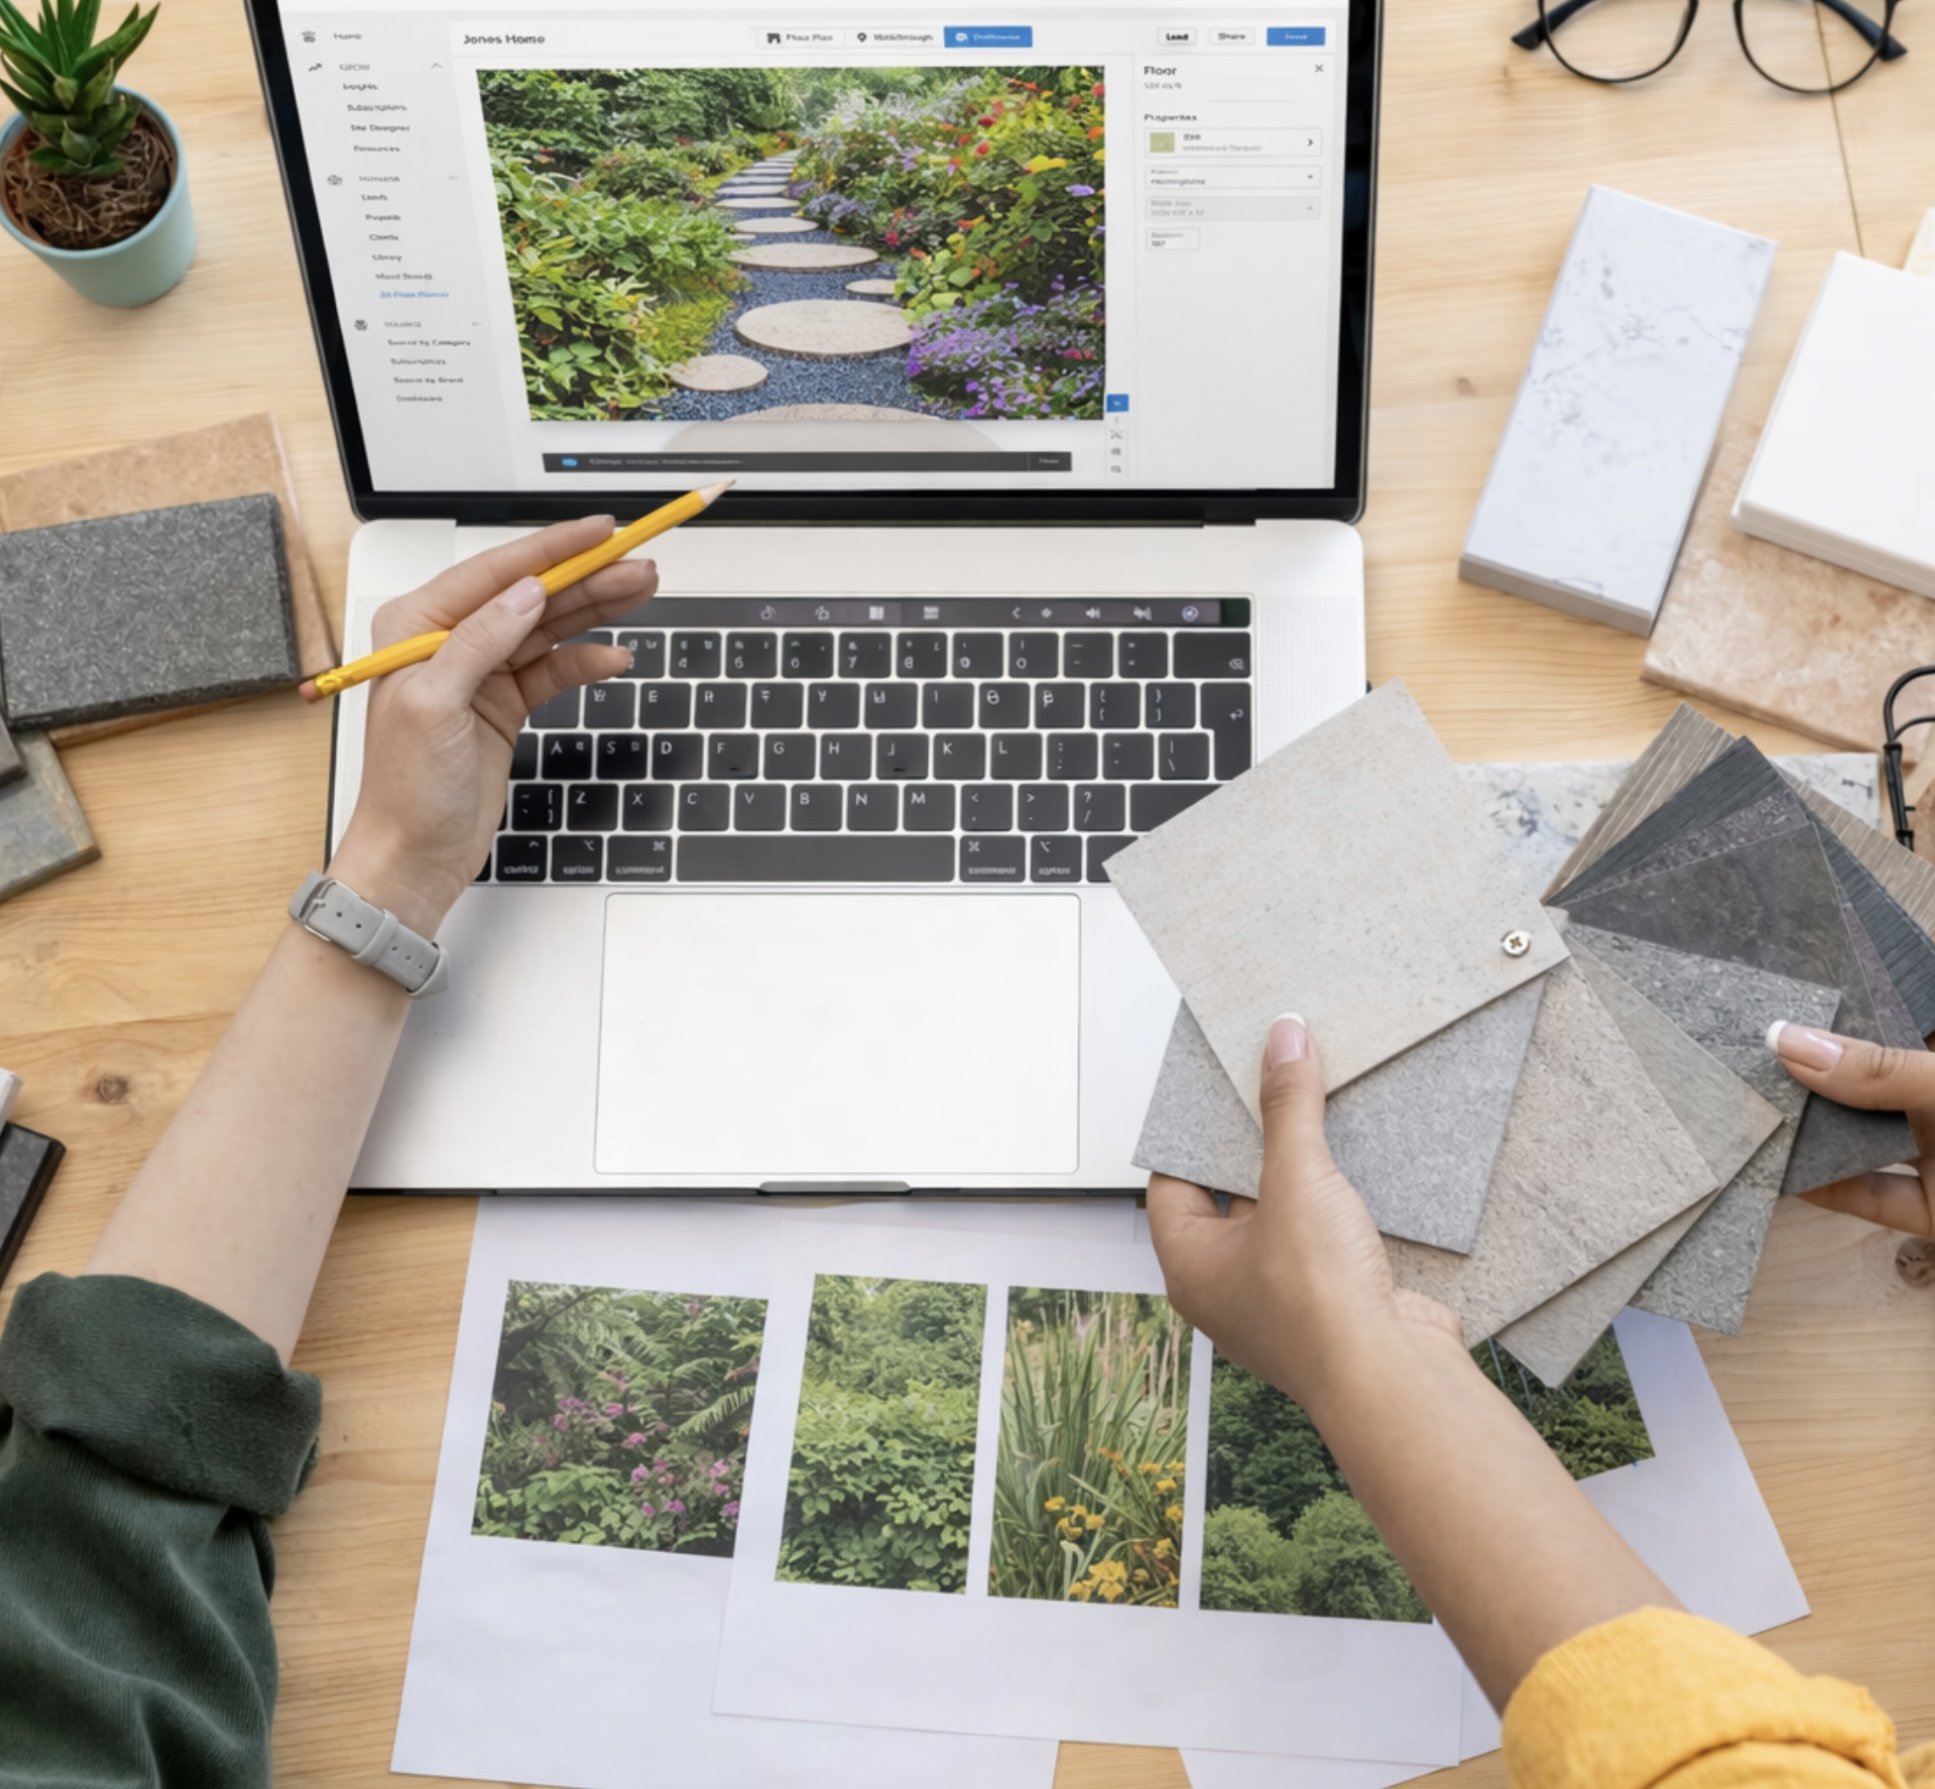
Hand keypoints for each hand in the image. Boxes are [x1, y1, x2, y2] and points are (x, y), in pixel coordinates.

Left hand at [326, 516, 655, 936]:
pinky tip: (614, 656)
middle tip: (640, 564)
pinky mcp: (506, 704)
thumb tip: (525, 593)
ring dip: (596, 610)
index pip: (496, 572)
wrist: (415, 854)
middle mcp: (450, 641)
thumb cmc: (406, 786)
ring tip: (642, 591)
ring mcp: (483, 673)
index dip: (553, 549)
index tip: (601, 531)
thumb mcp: (433, 704)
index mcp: (418, 626)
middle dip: (588, 577)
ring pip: (550, 627)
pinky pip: (554, 669)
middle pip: (532, 595)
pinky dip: (586, 662)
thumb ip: (479, 642)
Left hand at [1147, 1014, 1462, 1416]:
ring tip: (1319, 1112)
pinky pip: (1327, 1239)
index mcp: (1191, 1266)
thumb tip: (1282, 1041)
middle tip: (1272, 1086)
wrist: (1394, 1377)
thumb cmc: (1321, 1304)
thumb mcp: (1296, 1179)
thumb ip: (1287, 1106)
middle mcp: (1228, 1288)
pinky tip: (1360, 1165)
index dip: (1194, 1130)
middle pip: (1230, 1195)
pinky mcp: (1335, 1303)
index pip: (1173, 1181)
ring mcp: (1283, 1299)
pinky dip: (1340, 1204)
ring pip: (1283, 1216)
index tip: (1218, 1086)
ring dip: (1303, 1173)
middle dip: (1255, 1144)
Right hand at [1771, 1022, 1934, 1233]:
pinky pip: (1871, 1198)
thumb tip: (1787, 1041)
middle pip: (1863, 1088)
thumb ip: (1879, 1069)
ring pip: (1863, 1144)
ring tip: (1751, 1115)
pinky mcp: (1932, 1212)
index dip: (1831, 1022)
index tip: (1769, 1018)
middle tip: (1742, 1064)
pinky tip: (1785, 1175)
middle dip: (1809, 1079)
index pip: (1882, 1031)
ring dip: (1812, 1138)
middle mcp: (1934, 1108)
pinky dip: (1829, 1190)